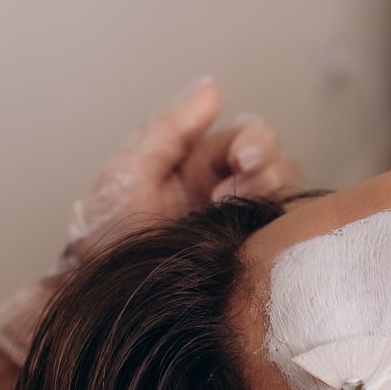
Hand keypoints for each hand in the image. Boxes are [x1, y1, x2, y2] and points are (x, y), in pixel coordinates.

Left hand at [66, 77, 302, 258]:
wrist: (102, 303)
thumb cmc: (105, 242)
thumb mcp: (128, 174)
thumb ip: (168, 128)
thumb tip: (212, 87)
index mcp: (200, 165)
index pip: (248, 135)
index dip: (254, 142)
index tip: (243, 160)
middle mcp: (228, 191)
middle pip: (279, 163)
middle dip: (269, 169)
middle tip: (241, 191)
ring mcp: (243, 228)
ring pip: (288, 197)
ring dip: (274, 198)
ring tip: (238, 217)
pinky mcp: (253, 263)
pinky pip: (286, 241)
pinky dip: (282, 235)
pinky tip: (253, 243)